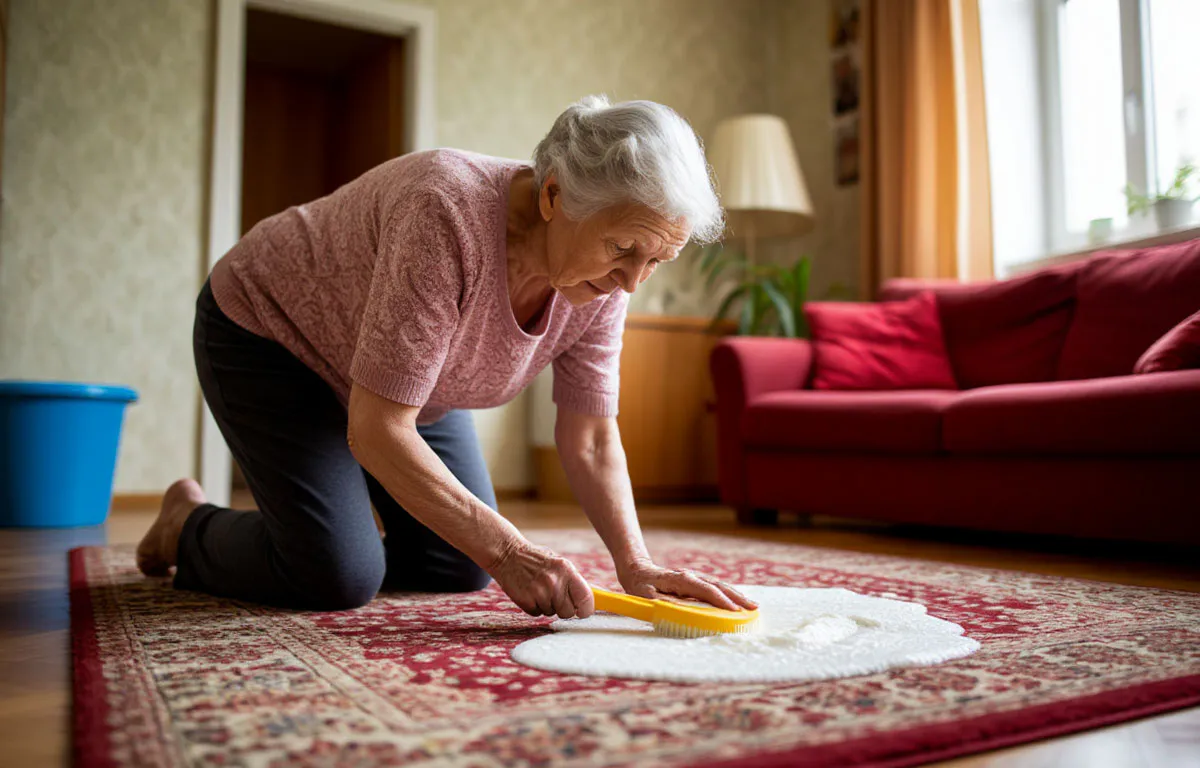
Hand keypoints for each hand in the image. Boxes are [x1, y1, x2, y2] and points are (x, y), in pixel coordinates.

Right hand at [487, 540, 595, 618]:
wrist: (507, 554)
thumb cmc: (536, 560)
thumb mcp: (559, 564)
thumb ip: (573, 581)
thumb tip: (595, 596)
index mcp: (567, 570)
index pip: (586, 598)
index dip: (586, 609)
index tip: (583, 612)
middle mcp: (555, 582)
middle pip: (568, 612)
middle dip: (563, 608)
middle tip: (553, 595)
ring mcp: (540, 592)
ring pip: (552, 613)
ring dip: (547, 605)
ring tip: (538, 589)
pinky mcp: (526, 601)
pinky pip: (537, 613)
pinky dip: (534, 606)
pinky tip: (529, 592)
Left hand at [617, 558, 757, 611]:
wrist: (636, 570)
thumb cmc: (640, 586)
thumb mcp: (647, 597)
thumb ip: (666, 604)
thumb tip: (686, 610)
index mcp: (681, 580)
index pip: (706, 590)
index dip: (721, 601)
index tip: (735, 611)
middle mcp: (691, 576)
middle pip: (718, 586)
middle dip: (737, 597)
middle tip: (754, 608)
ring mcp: (694, 577)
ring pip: (719, 585)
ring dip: (736, 595)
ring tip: (752, 606)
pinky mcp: (694, 581)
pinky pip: (714, 587)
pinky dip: (728, 594)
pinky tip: (737, 601)